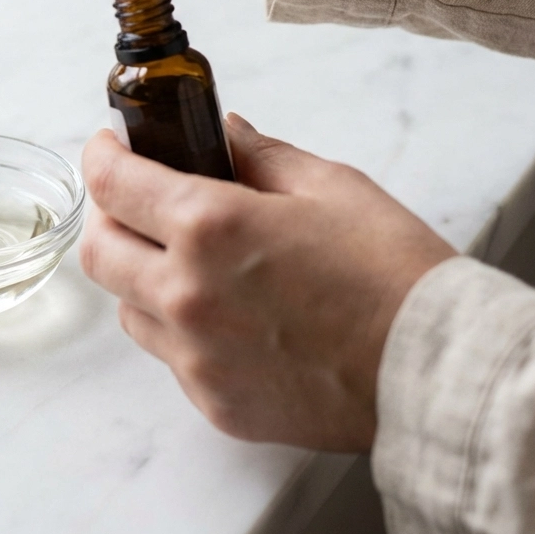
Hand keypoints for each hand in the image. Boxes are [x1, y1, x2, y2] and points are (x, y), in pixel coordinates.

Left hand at [79, 115, 456, 450]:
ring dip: (140, 273)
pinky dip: (178, 327)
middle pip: (99, 250)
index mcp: (210, 226)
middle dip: (107, 215)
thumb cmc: (389, 270)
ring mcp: (196, 357)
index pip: (111, 183)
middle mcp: (186, 294)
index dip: (101, 154)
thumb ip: (259, 154)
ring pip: (127, 305)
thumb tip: (222, 131)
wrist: (435, 370)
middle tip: (136, 200)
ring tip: (185, 258)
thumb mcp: (327, 185)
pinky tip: (221, 313)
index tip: (108, 145)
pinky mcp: (214, 403)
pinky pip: (168, 356)